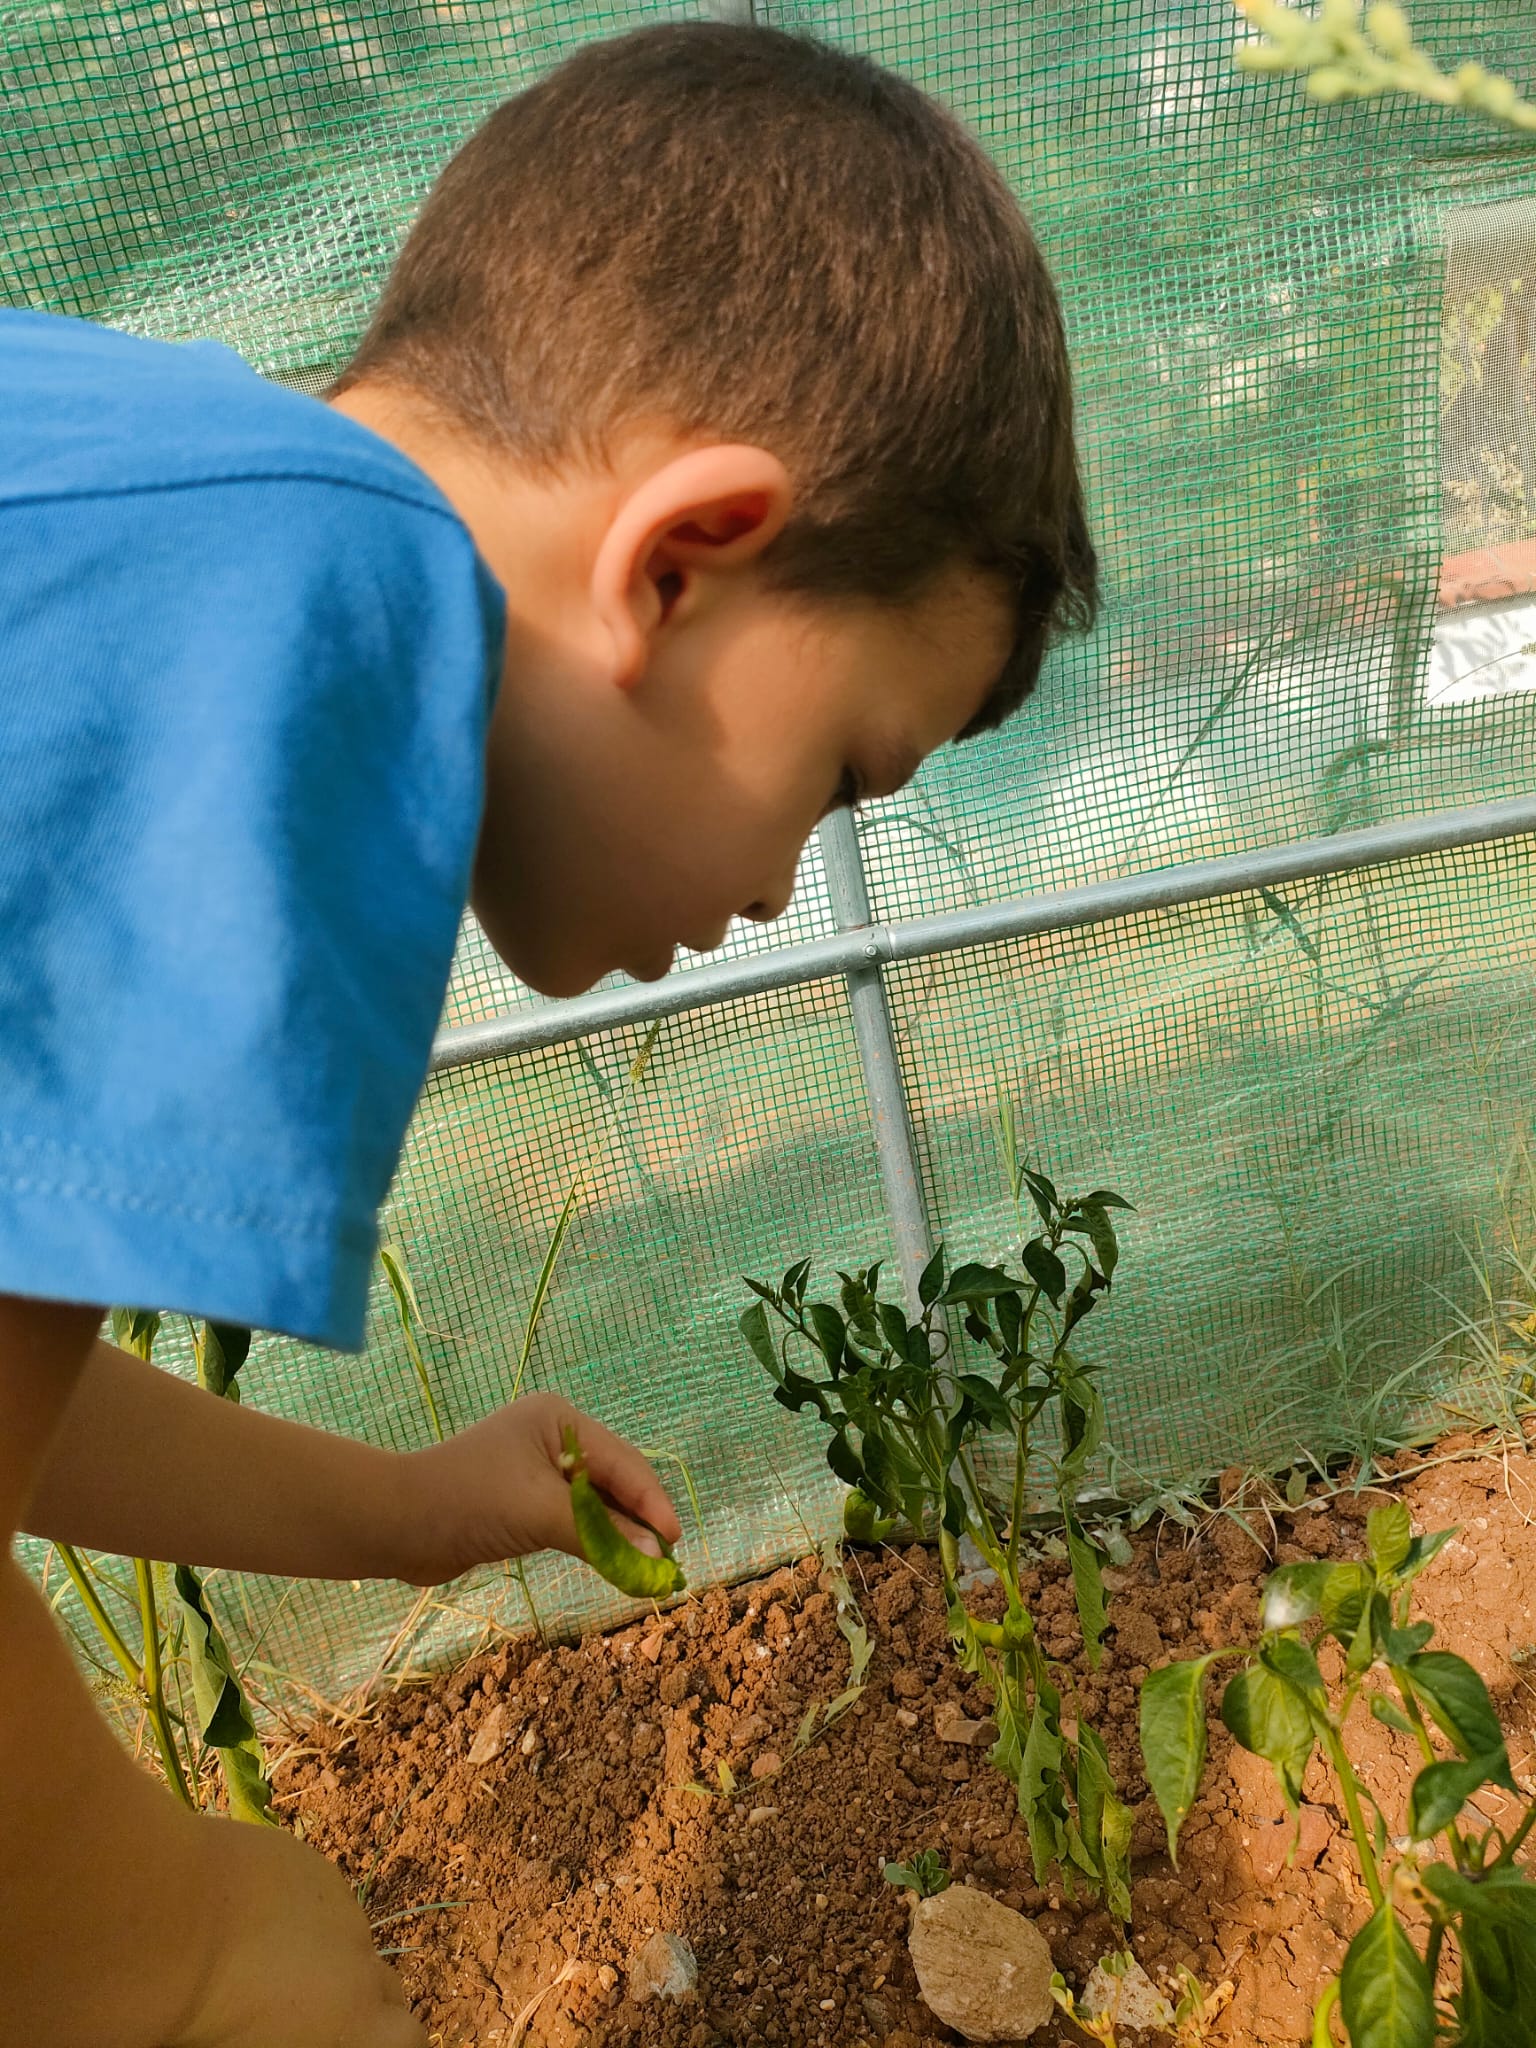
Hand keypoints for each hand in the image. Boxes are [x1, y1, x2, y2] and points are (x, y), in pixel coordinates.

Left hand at [167, 1817, 422, 2047]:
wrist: (162, 1922)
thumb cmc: (191, 2022)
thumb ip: (294, 2037)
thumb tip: (295, 2027)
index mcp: (353, 2029)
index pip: (409, 2040)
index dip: (390, 2041)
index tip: (355, 2040)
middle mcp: (360, 1968)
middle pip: (391, 1991)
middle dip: (366, 2004)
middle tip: (311, 2017)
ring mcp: (340, 1910)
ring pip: (352, 1940)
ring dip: (329, 1955)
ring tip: (264, 1965)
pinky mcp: (312, 1866)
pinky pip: (322, 1900)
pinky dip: (301, 1915)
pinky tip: (248, 1920)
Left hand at [398, 1390, 681, 1585]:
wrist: (396, 1523)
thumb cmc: (468, 1501)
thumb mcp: (539, 1512)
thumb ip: (600, 1535)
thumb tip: (656, 1559)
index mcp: (560, 1419)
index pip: (622, 1462)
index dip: (651, 1503)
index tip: (675, 1542)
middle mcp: (554, 1436)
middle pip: (613, 1479)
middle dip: (639, 1519)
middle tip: (666, 1561)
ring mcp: (538, 1468)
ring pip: (595, 1501)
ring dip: (619, 1533)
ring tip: (647, 1567)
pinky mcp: (524, 1499)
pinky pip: (573, 1518)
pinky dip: (594, 1539)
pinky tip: (613, 1561)